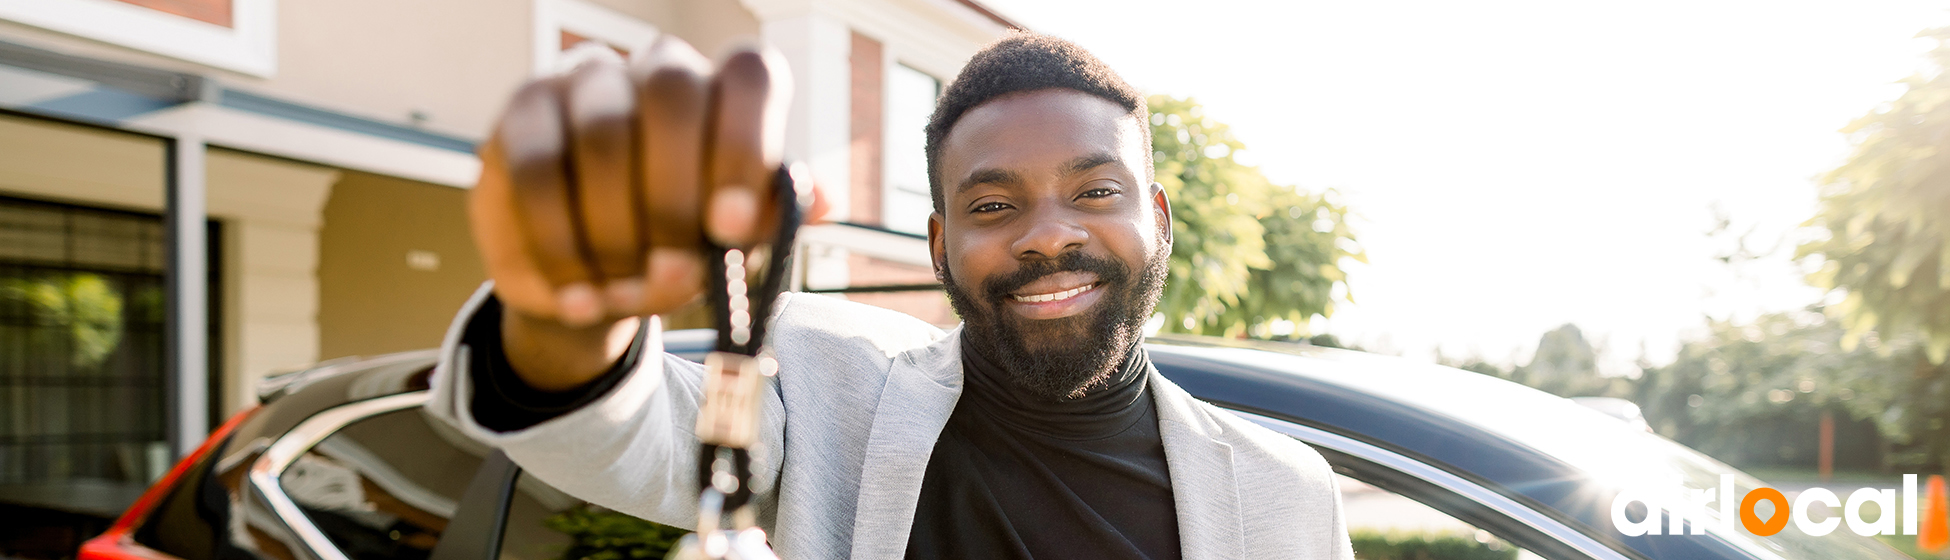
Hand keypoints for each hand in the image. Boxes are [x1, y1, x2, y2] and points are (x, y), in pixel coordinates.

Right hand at [469, 37, 790, 389]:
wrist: (597, 280)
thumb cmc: (679, 243)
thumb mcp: (730, 241)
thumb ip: (770, 217)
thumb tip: (826, 200)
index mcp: (723, 89)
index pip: (749, 77)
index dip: (746, 144)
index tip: (735, 227)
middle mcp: (655, 69)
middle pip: (671, 93)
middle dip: (676, 196)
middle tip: (676, 271)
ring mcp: (584, 82)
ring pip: (600, 135)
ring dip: (615, 232)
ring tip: (625, 295)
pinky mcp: (521, 116)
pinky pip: (535, 173)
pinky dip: (559, 246)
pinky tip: (580, 298)